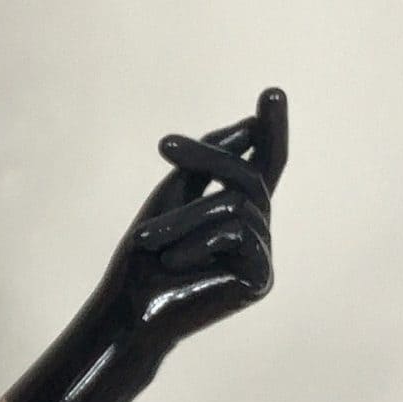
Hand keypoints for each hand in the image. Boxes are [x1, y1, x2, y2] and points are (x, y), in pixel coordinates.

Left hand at [5, 86, 287, 401]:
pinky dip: (197, 242)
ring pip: (235, 204)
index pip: (262, 161)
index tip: (272, 92)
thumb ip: (210, 161)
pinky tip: (175, 262)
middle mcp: (256, 228)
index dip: (270, 128)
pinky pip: (236, 234)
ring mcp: (263, 254)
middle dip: (208, 156)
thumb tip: (247, 128)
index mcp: (237, 208)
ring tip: (148, 241)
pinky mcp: (262, 277)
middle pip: (249, 174)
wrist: (130, 309)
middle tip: (163, 146)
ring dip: (183, 218)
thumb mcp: (174, 194)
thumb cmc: (146, 255)